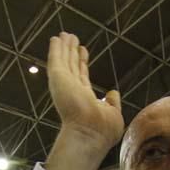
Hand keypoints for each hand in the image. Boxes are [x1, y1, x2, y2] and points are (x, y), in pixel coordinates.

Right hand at [47, 32, 123, 154]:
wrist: (89, 135)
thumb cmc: (102, 132)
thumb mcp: (113, 115)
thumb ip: (112, 103)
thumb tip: (112, 93)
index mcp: (84, 98)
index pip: (82, 76)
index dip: (82, 63)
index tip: (82, 51)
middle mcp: (73, 90)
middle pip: (71, 67)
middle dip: (71, 52)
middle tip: (71, 38)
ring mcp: (64, 85)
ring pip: (63, 61)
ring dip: (63, 47)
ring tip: (64, 34)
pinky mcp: (58, 79)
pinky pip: (56, 60)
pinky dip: (55, 49)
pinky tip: (56, 39)